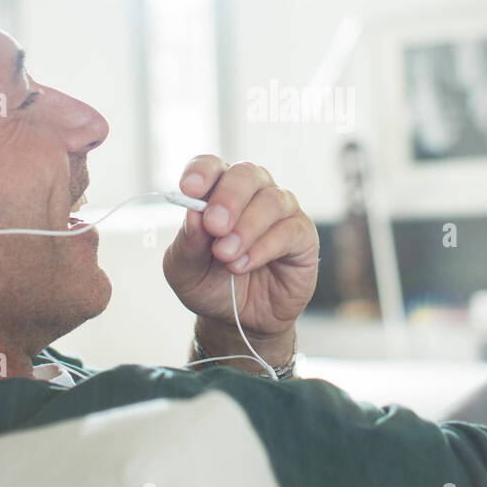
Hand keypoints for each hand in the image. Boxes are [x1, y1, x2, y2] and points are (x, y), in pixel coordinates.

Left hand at [163, 156, 318, 355]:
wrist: (238, 320)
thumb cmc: (211, 285)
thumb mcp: (184, 271)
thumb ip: (187, 243)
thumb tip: (193, 215)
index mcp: (218, 193)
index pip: (213, 166)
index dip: (203, 171)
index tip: (190, 188)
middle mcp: (252, 194)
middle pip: (247, 174)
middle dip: (229, 197)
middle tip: (214, 225)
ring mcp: (281, 212)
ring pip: (271, 200)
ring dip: (246, 227)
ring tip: (225, 255)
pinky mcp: (302, 236)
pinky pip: (289, 230)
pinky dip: (264, 247)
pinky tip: (244, 264)